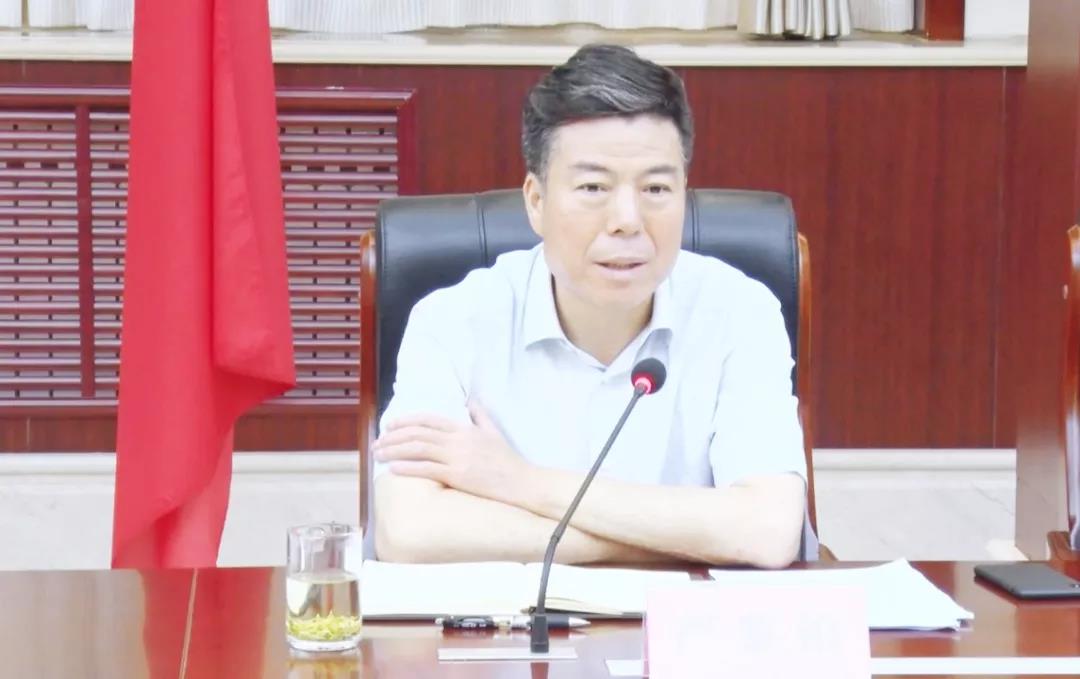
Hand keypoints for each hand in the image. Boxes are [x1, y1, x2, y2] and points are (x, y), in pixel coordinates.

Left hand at [373, 403, 530, 505]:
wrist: (521, 482)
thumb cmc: (507, 460)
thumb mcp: (494, 431)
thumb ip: (480, 415)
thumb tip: (472, 400)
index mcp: (464, 428)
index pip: (429, 419)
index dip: (406, 421)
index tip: (390, 425)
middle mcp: (458, 440)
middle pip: (418, 433)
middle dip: (393, 437)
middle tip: (377, 443)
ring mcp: (457, 457)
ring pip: (418, 449)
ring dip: (394, 451)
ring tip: (379, 455)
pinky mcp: (457, 475)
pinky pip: (427, 469)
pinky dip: (408, 467)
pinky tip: (393, 468)